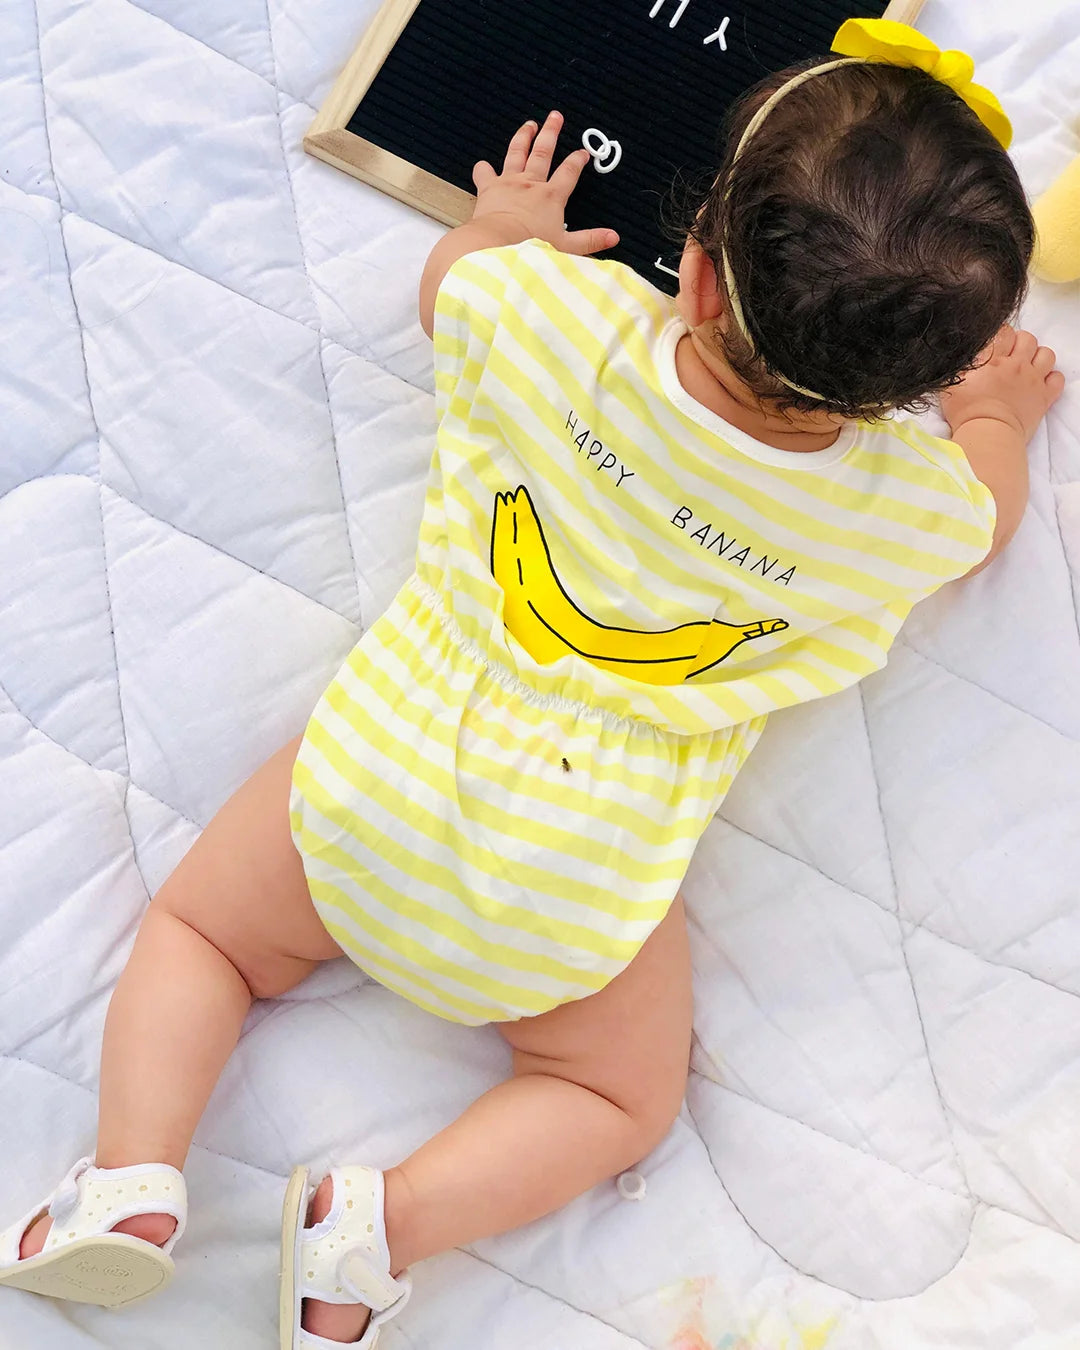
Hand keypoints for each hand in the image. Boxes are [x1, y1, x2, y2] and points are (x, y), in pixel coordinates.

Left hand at [471, 111, 618, 257]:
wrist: (498, 245)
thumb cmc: (532, 248)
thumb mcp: (567, 248)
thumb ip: (590, 241)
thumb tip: (614, 237)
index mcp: (551, 197)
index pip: (569, 172)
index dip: (577, 160)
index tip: (583, 152)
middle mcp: (531, 184)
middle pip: (543, 152)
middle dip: (551, 132)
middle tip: (555, 116)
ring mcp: (509, 183)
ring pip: (517, 153)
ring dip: (523, 137)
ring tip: (529, 124)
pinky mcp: (489, 188)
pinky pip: (485, 173)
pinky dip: (483, 168)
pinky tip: (483, 165)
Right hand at [941, 324, 1064, 442]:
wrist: (987, 434)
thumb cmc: (966, 413)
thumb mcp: (952, 384)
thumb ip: (960, 367)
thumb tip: (962, 359)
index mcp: (993, 360)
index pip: (1004, 333)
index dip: (1001, 335)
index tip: (997, 344)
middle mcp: (1016, 365)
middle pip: (1028, 339)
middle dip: (1020, 343)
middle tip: (1012, 355)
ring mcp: (1032, 380)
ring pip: (1046, 354)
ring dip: (1038, 357)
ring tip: (1028, 367)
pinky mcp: (1044, 397)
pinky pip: (1057, 378)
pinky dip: (1051, 378)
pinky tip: (1040, 384)